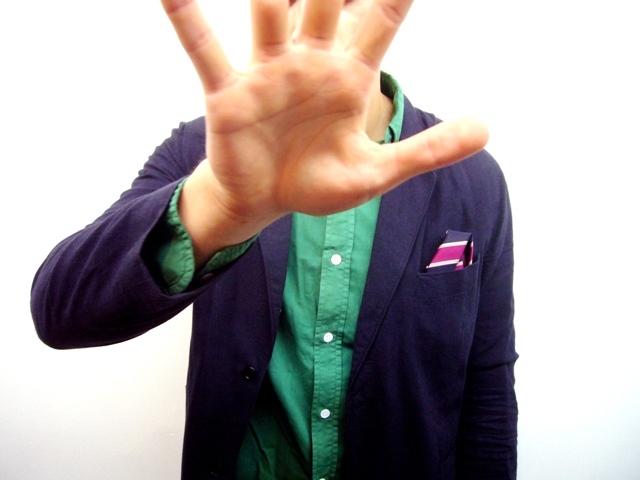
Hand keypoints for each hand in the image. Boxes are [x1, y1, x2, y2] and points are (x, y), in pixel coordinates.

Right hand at [161, 0, 488, 264]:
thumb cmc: (318, 181)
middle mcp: (309, 59)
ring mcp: (267, 70)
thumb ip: (427, 149)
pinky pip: (205, 48)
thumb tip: (487, 128)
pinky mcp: (228, 92)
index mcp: (350, 74)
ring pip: (267, 8)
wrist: (268, 200)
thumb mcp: (377, 172)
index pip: (382, 12)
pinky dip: (186, 16)